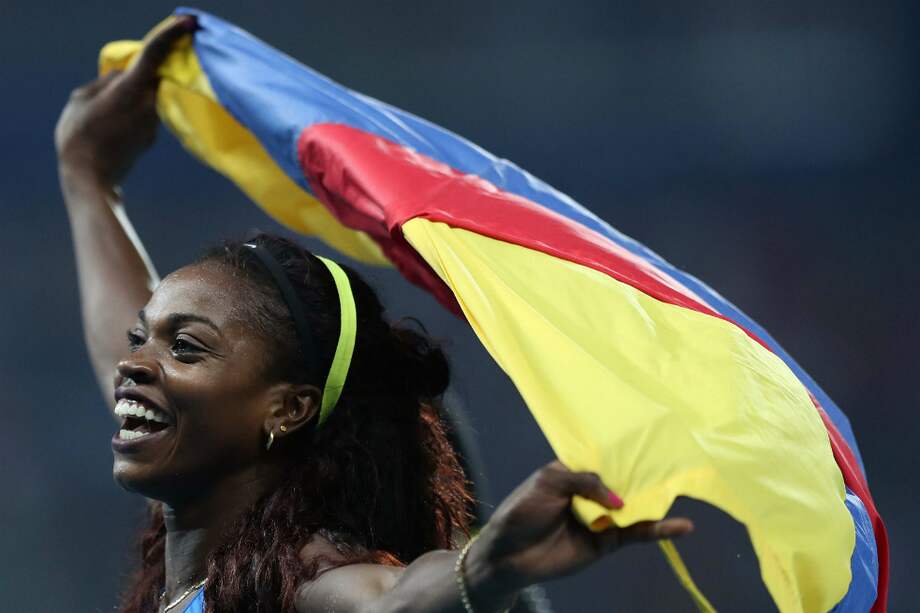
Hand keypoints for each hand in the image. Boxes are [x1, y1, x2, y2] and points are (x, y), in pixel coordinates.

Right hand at [54, 16, 195, 184]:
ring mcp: (154, 123)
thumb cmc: (79, 136)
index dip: (172, 36)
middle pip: (155, 76)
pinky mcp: (152, 136)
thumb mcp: (81, 98)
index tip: (188, 23)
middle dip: (149, 69)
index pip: (155, 56)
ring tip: (112, 104)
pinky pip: (146, 113)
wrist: (91, 178)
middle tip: (130, 70)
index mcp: (132, 89)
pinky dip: (137, 109)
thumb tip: (123, 77)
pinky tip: (117, 120)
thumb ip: (106, 82)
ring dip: (139, 92)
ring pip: (150, 96)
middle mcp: (150, 105)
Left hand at [471, 460, 692, 591]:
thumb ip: (583, 481)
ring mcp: (602, 518)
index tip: (651, 438)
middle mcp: (592, 493)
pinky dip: (660, 530)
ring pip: (635, 506)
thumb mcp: (548, 483)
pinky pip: (636, 534)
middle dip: (648, 472)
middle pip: (625, 481)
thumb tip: (619, 498)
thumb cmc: (521, 511)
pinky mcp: (607, 542)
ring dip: (658, 499)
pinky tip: (681, 526)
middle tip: (678, 459)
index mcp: (575, 472)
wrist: (508, 554)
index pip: (604, 458)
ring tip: (686, 487)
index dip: (624, 450)